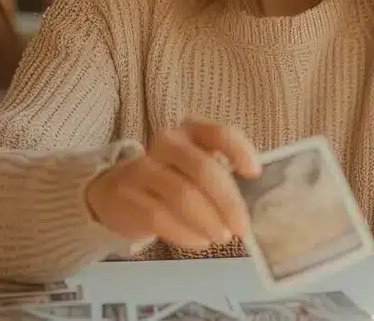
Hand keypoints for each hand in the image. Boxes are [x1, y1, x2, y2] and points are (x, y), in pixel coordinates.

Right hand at [85, 119, 260, 250]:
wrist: (116, 193)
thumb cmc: (171, 179)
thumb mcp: (196, 168)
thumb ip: (223, 176)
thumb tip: (257, 202)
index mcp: (190, 130)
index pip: (219, 132)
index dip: (239, 151)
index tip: (255, 174)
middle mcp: (166, 143)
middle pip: (202, 169)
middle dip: (228, 202)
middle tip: (243, 228)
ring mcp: (143, 168)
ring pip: (181, 194)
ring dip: (208, 220)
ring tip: (222, 238)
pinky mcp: (127, 196)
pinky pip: (159, 217)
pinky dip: (185, 233)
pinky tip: (200, 242)